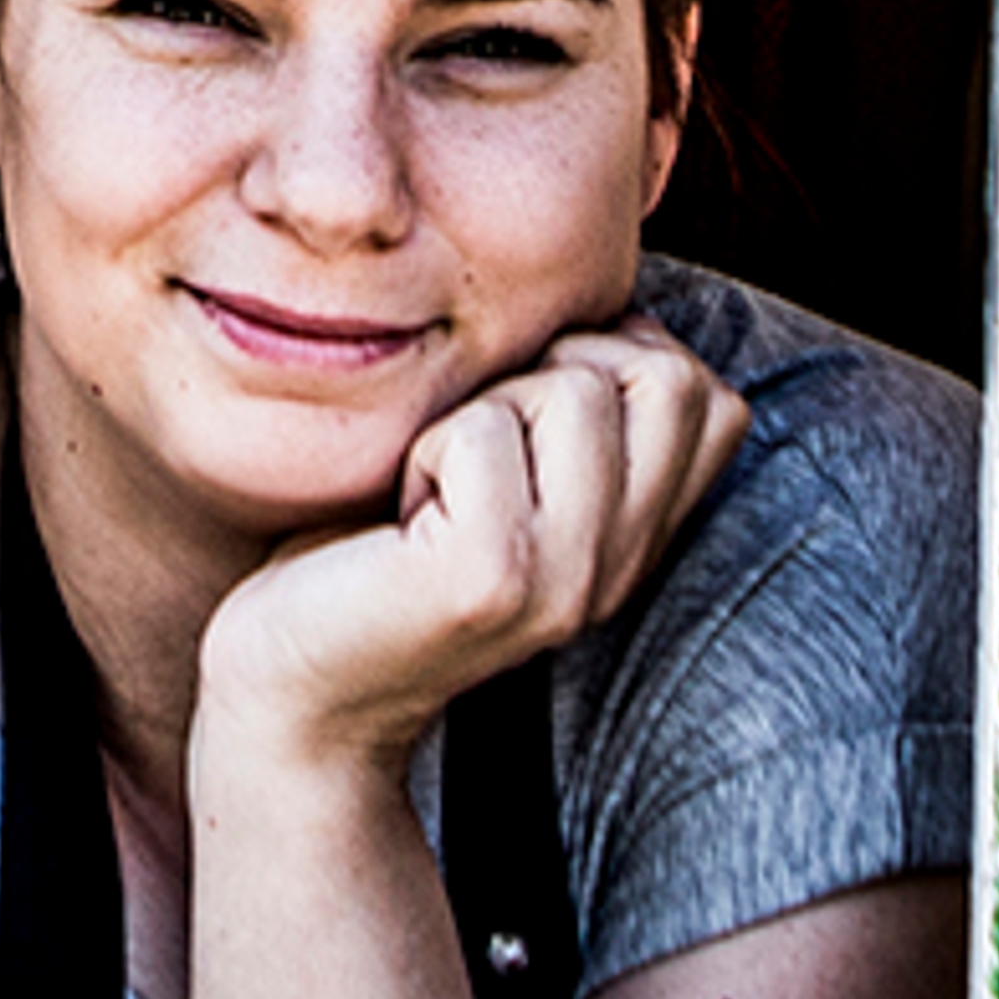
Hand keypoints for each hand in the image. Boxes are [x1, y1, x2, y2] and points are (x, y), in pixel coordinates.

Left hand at [193, 319, 749, 778]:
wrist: (287, 693)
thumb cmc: (369, 551)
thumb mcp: (495, 466)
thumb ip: (568, 408)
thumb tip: (616, 305)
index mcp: (633, 542)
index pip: (711, 398)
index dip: (614, 362)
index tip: (518, 421)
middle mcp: (620, 569)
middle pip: (662, 375)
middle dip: (551, 372)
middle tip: (471, 450)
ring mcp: (566, 580)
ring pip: (574, 390)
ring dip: (479, 410)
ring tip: (433, 489)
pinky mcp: (493, 578)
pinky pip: (480, 430)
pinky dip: (423, 448)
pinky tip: (398, 521)